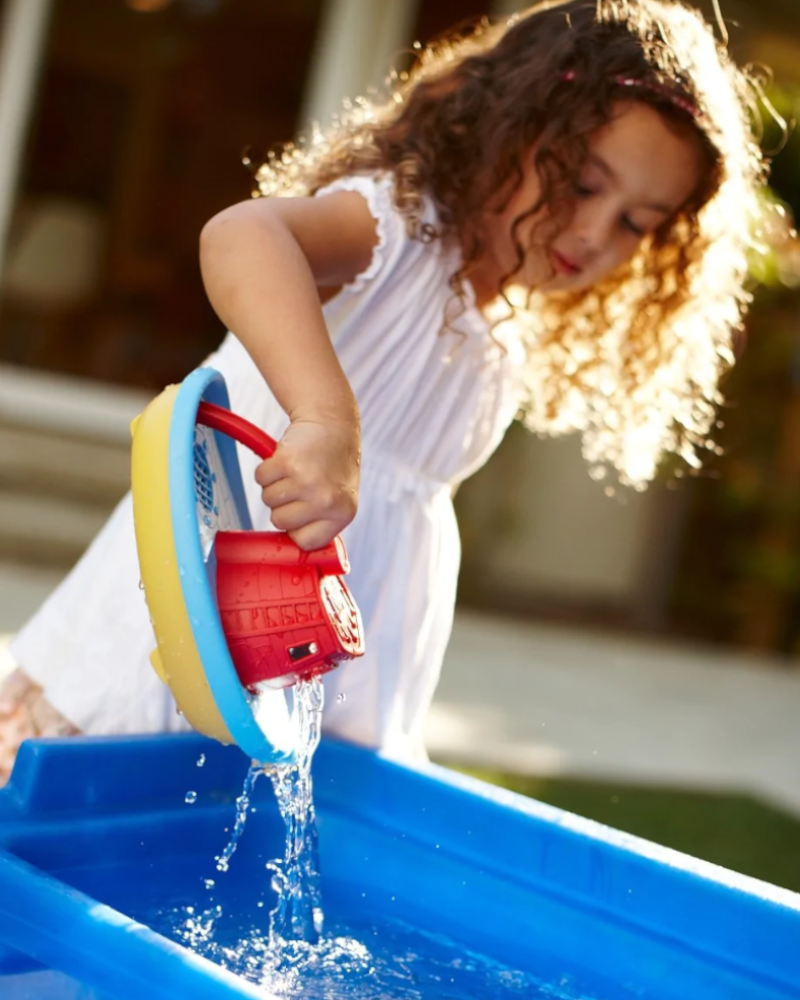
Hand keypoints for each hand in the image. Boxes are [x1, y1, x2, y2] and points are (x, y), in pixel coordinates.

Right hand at [254, 417, 359, 550]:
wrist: (333, 426)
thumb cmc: (332, 467)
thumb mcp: (339, 500)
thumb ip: (321, 525)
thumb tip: (294, 559)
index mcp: (342, 515)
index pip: (304, 543)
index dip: (297, 528)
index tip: (304, 512)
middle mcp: (325, 501)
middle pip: (279, 522)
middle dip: (284, 504)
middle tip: (302, 485)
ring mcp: (306, 481)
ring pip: (267, 500)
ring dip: (276, 485)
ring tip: (296, 472)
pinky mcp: (287, 462)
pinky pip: (260, 478)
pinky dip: (267, 469)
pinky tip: (287, 460)